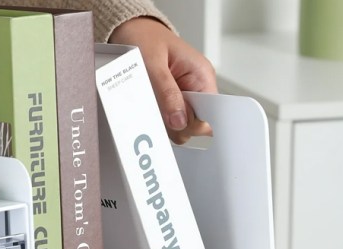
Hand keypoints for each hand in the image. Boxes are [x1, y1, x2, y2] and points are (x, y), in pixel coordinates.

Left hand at [109, 17, 216, 144]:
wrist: (131, 29)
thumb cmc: (145, 38)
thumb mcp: (153, 64)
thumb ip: (167, 93)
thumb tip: (180, 122)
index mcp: (201, 76)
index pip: (211, 112)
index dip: (194, 123)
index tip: (175, 122)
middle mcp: (196, 88)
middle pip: (194, 124)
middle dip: (174, 123)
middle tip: (155, 109)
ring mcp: (183, 95)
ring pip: (179, 125)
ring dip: (162, 120)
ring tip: (148, 101)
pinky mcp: (170, 100)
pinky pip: (167, 119)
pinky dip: (156, 117)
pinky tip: (147, 105)